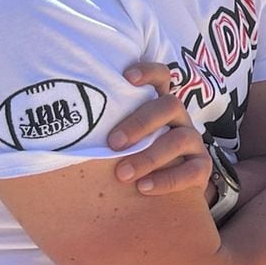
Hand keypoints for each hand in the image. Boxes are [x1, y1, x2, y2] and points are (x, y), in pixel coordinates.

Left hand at [109, 61, 211, 196]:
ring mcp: (193, 141)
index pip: (161, 77)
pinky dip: (168, 179)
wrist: (162, 192)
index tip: (126, 77)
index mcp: (158, 106)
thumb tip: (64, 130)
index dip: (148, 72)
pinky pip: (193, 169)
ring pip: (180, 138)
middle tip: (113, 143)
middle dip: (140, 123)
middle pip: (170, 106)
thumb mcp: (121, 140)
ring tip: (123, 173)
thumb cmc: (131, 157)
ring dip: (150, 155)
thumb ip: (107, 132)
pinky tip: (144, 187)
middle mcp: (179, 119)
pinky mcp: (201, 167)